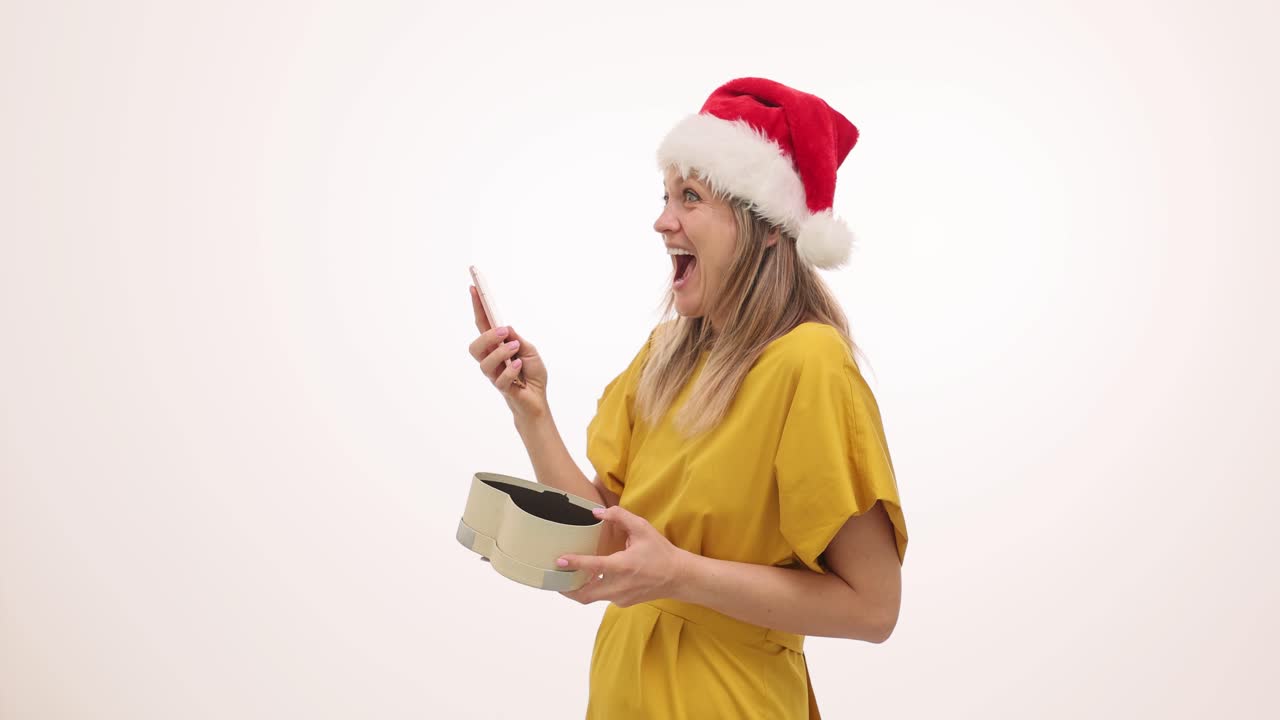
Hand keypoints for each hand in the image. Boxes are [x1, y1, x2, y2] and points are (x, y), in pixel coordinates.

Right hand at [468, 285, 548, 419]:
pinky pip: (500, 379)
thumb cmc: (532, 375)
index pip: (483, 324)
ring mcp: (494, 374)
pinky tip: (519, 366)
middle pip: (475, 346)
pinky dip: (511, 370)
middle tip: (503, 332)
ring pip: (484, 362)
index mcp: (496, 347)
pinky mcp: (502, 388)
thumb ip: (517, 339)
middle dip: (487, 336)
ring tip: (515, 349)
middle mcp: (491, 360)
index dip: (478, 306)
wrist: (537, 400)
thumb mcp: (529, 350)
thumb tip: (504, 327)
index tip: (474, 288)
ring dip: (500, 353)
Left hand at [557, 506, 690, 607]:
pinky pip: (604, 596)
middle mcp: (618, 586)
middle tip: (554, 578)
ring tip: (568, 577)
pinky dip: (595, 588)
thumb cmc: (661, 552)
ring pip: (592, 597)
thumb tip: (597, 512)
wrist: (679, 577)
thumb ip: (619, 517)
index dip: (574, 564)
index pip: (593, 567)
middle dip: (566, 589)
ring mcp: (620, 597)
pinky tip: (594, 577)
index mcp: (622, 566)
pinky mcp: (623, 602)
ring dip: (579, 588)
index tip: (559, 560)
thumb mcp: (643, 528)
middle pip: (584, 595)